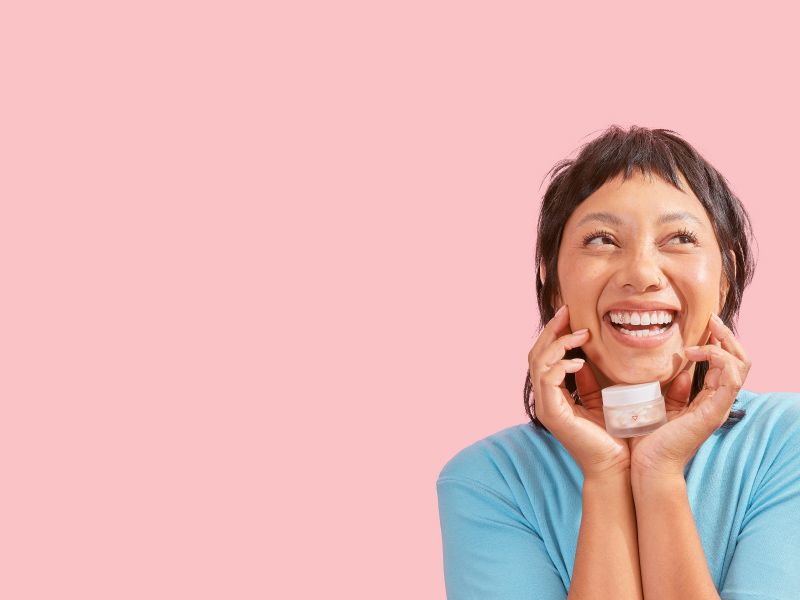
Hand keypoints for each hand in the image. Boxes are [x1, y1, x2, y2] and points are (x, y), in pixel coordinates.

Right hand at [528, 304, 630, 478]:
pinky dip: (560, 365)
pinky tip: (578, 360)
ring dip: (558, 343)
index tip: (570, 314)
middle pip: (536, 354)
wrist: (618, 468)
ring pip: (538, 363)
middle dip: (552, 330)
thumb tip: (584, 358)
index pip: (545, 356)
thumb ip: (589, 381)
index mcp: (555, 394)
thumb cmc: (614, 436)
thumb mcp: (602, 400)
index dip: (554, 333)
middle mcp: (545, 399)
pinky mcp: (553, 414)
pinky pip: (547, 380)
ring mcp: (546, 406)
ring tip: (580, 334)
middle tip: (568, 311)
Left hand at [629, 312, 751, 477]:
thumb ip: (672, 389)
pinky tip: (699, 353)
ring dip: (722, 345)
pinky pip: (730, 380)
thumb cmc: (649, 438)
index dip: (719, 341)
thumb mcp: (660, 405)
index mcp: (707, 399)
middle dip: (726, 336)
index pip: (725, 363)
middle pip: (739, 360)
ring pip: (740, 365)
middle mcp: (717, 401)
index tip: (704, 324)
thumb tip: (678, 369)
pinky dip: (719, 360)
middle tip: (710, 319)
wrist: (647, 466)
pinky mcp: (713, 413)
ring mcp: (718, 407)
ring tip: (700, 338)